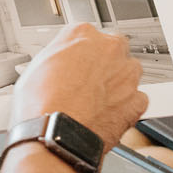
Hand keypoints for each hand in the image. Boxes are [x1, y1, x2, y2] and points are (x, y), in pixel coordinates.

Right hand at [10, 23, 147, 151]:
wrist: (55, 138)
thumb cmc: (41, 106)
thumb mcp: (35, 67)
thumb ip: (57, 58)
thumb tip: (59, 63)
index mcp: (82, 34)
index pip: (87, 37)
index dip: (80, 56)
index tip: (76, 66)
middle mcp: (109, 48)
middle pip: (112, 51)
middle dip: (103, 66)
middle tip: (86, 85)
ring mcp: (126, 74)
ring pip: (128, 74)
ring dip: (116, 85)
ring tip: (95, 104)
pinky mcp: (137, 100)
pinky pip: (137, 100)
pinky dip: (126, 108)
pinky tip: (107, 116)